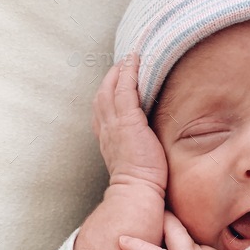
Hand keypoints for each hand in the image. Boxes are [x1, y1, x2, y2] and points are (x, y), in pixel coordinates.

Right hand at [91, 51, 167, 198]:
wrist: (136, 191)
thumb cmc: (140, 183)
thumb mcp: (133, 161)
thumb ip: (135, 148)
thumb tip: (147, 146)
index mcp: (107, 139)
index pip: (102, 111)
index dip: (107, 95)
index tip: (116, 85)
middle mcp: (107, 129)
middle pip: (102, 95)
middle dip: (110, 77)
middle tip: (122, 64)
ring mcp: (115, 124)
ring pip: (111, 88)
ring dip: (119, 70)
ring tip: (129, 58)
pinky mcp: (128, 121)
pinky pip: (124, 90)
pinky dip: (127, 73)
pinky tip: (134, 62)